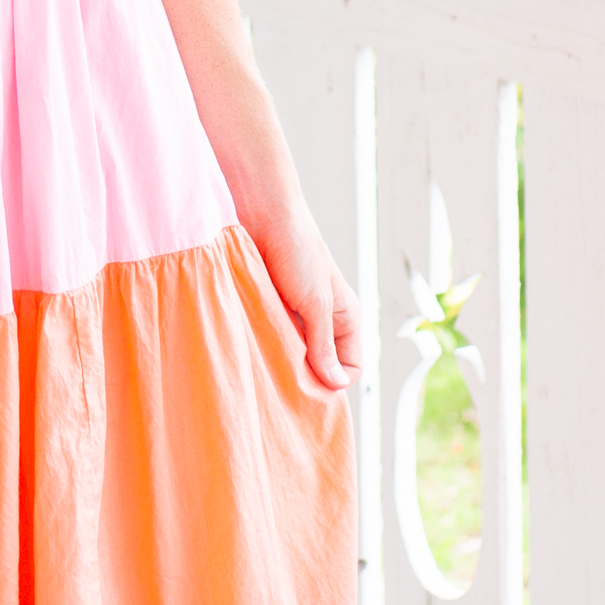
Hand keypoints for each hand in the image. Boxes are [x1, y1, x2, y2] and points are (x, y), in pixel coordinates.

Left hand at [242, 188, 362, 394]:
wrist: (264, 217)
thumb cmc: (298, 252)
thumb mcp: (316, 303)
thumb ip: (324, 344)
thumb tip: (336, 384)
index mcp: (345, 320)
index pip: (350, 368)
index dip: (335, 381)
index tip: (310, 386)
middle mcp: (323, 323)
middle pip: (321, 367)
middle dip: (306, 377)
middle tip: (284, 380)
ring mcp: (296, 319)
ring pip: (295, 357)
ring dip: (282, 362)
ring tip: (267, 362)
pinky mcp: (271, 312)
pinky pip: (272, 341)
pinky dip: (266, 348)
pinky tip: (254, 348)